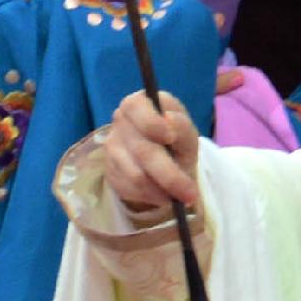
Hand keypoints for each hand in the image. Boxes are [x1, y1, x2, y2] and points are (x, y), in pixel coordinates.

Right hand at [98, 88, 202, 221]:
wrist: (163, 164)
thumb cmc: (176, 143)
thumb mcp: (187, 135)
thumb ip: (183, 128)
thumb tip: (170, 120)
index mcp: (139, 104)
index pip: (136, 107)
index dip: (151, 123)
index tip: (169, 137)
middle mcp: (121, 122)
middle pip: (141, 150)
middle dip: (170, 176)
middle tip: (191, 194)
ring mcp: (112, 146)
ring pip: (136, 175)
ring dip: (162, 190)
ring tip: (179, 196)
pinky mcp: (109, 170)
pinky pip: (129, 188)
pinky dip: (150, 196)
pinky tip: (162, 195)